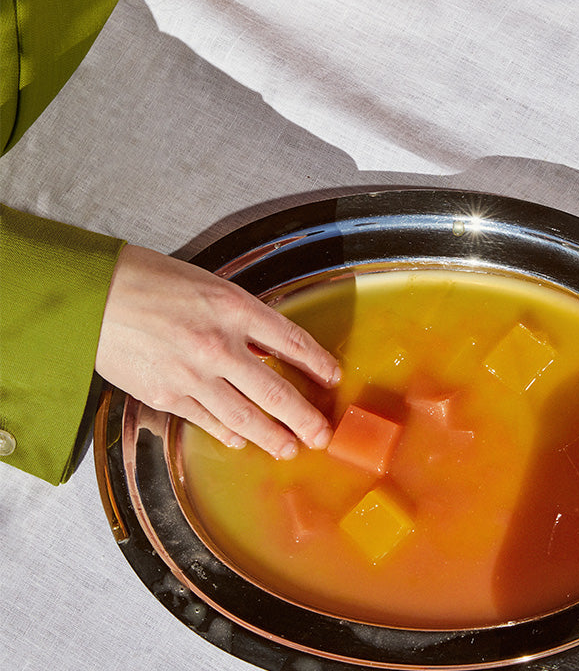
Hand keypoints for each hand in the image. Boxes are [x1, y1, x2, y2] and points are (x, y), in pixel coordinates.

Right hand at [95, 244, 340, 458]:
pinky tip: (240, 441)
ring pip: (245, 417)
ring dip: (272, 437)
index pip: (292, 341)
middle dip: (304, 418)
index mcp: (234, 308)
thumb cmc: (150, 281)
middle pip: (276, 392)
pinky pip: (207, 421)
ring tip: (289, 448)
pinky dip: (228, 433)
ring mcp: (192, 375)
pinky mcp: (165, 395)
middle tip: (322, 435)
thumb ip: (241, 318)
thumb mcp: (209, 286)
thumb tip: (269, 349)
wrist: (95, 295)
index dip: (317, 363)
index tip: (332, 377)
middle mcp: (219, 345)